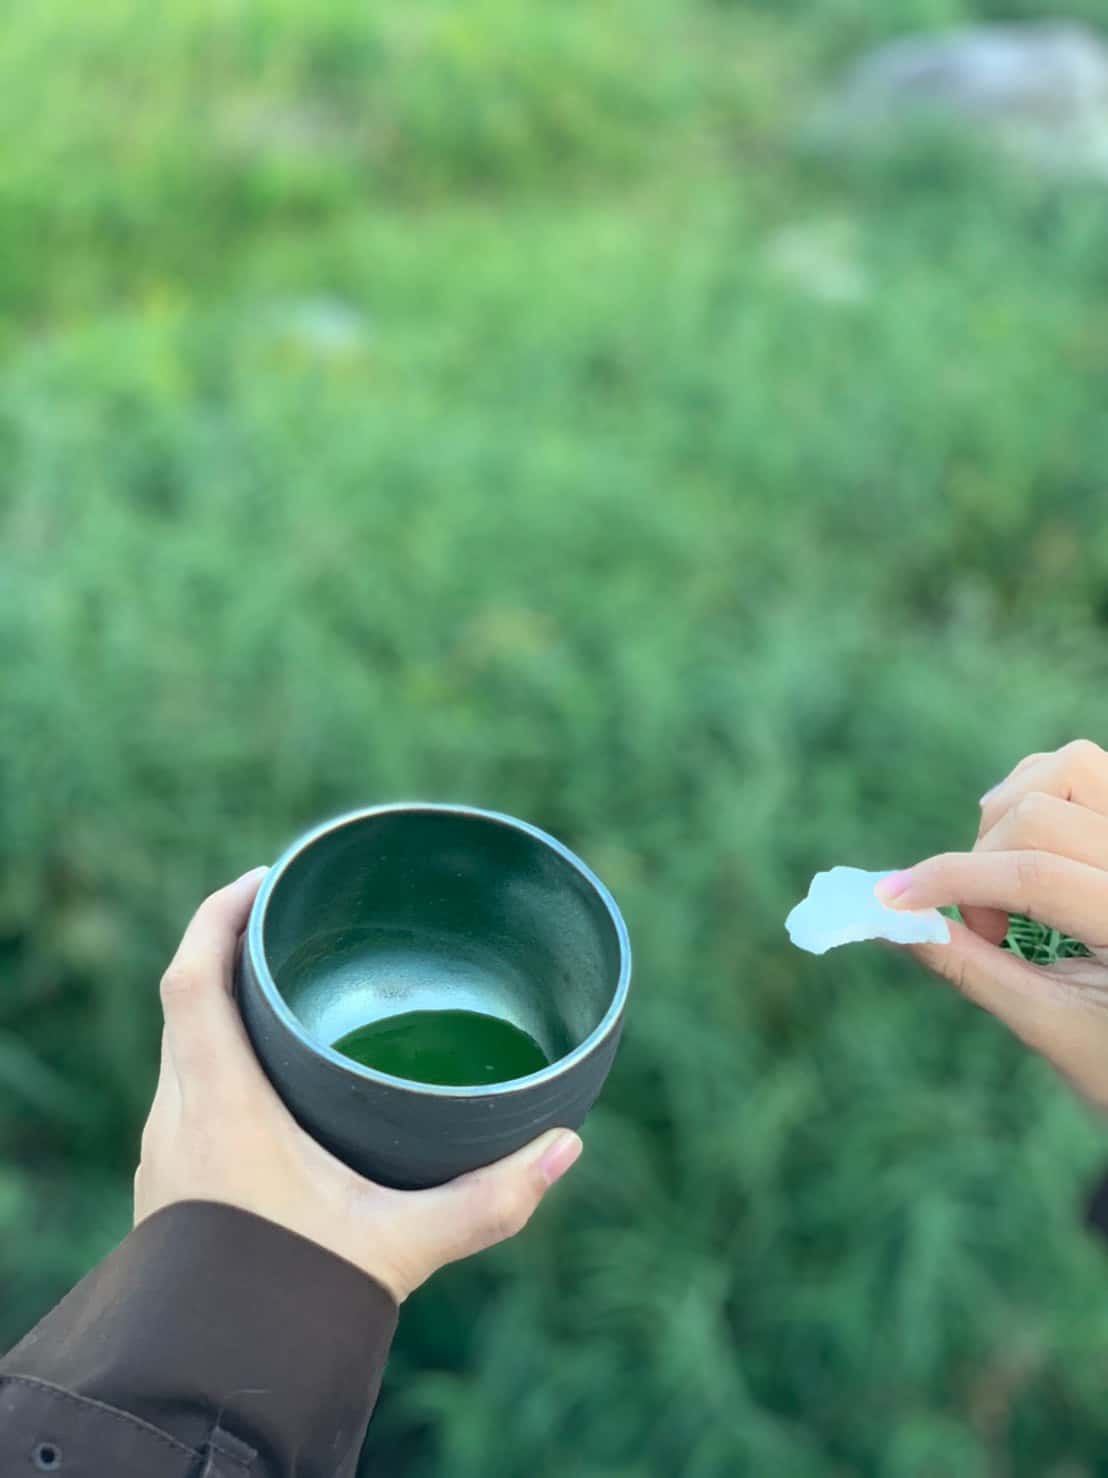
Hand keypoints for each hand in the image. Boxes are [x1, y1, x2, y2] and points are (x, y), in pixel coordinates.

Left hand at [134, 868, 582, 1301]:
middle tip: (290, 922)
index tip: (262, 878)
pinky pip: (186, 1087)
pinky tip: (269, 1077)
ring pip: (183, 1046)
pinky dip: (220, 1054)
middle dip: (230, 947)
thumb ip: (490, 1199)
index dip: (218, 914)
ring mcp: (167, 1151)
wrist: (216, 1379)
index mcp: (221, 1104)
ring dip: (221, 1002)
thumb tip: (566, 1147)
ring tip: (286, 988)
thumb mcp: (405, 1242)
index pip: (191, 978)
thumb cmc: (295, 1302)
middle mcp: (179, 1115)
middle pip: (185, 999)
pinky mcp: (170, 1183)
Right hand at [874, 739, 1107, 1109]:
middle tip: (990, 931)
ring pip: (1068, 767)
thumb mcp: (1049, 1025)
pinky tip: (1031, 849)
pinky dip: (1037, 794)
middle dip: (982, 863)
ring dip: (1011, 812)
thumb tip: (886, 922)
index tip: (890, 900)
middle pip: (1039, 814)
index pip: (1034, 874)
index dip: (951, 880)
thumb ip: (969, 967)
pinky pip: (1083, 770)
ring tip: (1007, 875)